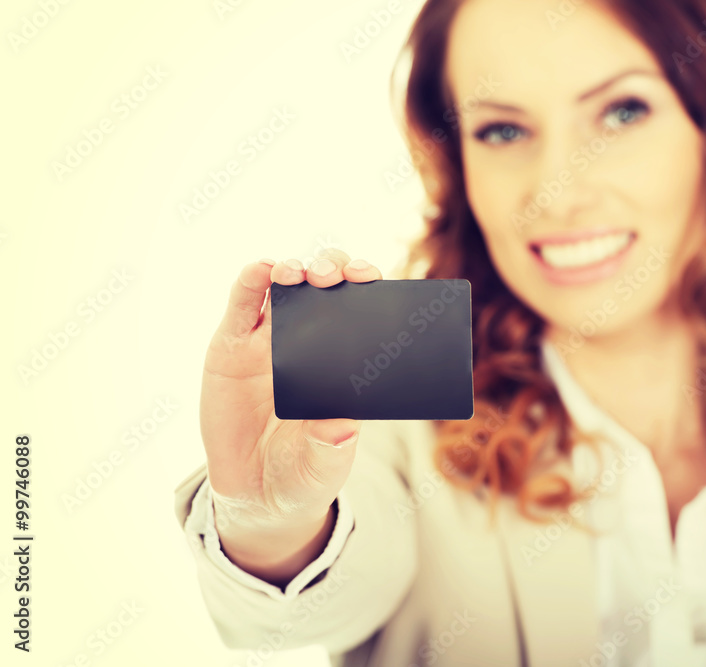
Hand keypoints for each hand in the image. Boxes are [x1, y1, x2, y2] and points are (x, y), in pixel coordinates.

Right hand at [199, 249, 383, 546]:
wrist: (254, 495)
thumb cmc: (302, 474)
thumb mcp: (322, 467)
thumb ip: (331, 448)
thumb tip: (343, 428)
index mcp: (341, 362)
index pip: (360, 310)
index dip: (367, 288)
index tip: (371, 279)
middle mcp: (307, 342)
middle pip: (324, 286)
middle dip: (334, 268)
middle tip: (337, 275)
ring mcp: (268, 340)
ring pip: (284, 286)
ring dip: (295, 268)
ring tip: (299, 273)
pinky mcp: (231, 346)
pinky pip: (241, 305)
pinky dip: (251, 280)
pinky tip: (261, 269)